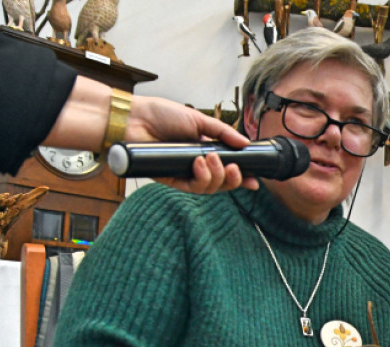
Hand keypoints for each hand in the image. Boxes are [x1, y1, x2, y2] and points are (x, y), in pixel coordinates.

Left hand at [127, 95, 258, 192]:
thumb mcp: (198, 119)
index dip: (241, 177)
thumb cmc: (160, 114)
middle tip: (233, 168)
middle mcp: (196, 165)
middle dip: (232, 179)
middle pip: (221, 183)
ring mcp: (184, 173)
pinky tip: (199, 164)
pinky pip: (191, 188)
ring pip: (208, 188)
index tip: (254, 181)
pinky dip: (200, 178)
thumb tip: (245, 143)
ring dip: (216, 176)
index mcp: (205, 151)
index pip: (227, 169)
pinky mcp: (170, 179)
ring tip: (211, 159)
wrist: (135, 117)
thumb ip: (222, 132)